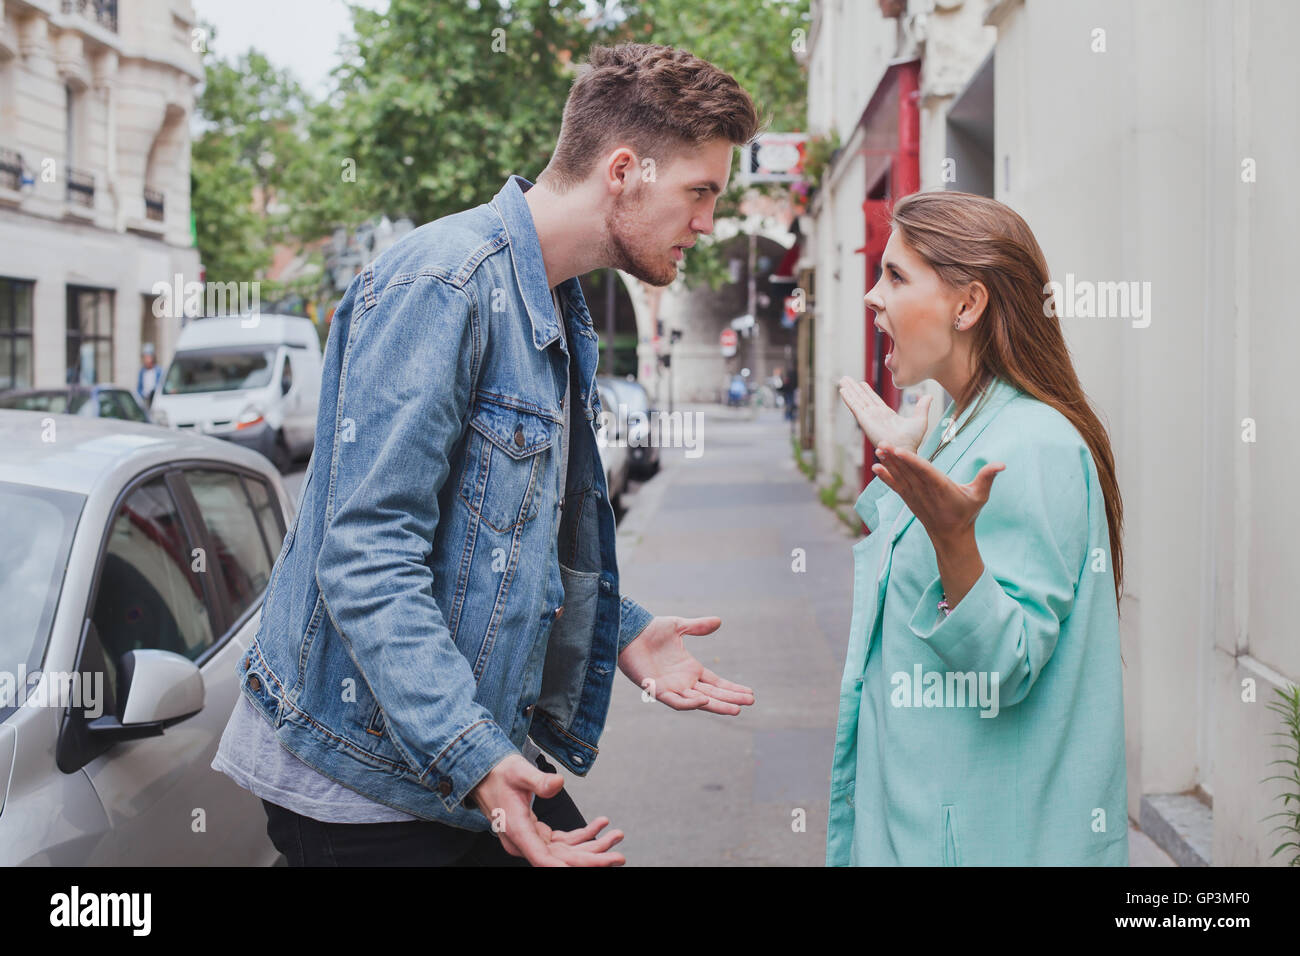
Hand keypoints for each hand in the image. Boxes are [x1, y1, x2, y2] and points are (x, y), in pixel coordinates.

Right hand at [469, 753, 624, 865]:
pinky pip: (563, 841)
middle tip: (618, 856)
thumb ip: (539, 781)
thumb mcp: (519, 772)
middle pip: (561, 859)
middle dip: (592, 858)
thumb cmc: (500, 772)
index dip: (566, 868)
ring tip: (617, 836)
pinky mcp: (537, 834)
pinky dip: (583, 834)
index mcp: (518, 831)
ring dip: (592, 846)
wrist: (485, 773)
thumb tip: (559, 784)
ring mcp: (531, 840)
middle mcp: (524, 842)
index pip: (544, 859)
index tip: (590, 868)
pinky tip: (601, 824)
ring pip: (565, 852)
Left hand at [618, 616, 754, 714]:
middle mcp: (683, 681)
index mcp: (690, 669)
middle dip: (730, 699)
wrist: (628, 631)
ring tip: (735, 709)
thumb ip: (698, 627)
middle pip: (712, 694)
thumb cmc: (650, 630)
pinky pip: (675, 701)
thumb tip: (719, 621)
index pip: (716, 682)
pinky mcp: (656, 689)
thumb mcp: (679, 627)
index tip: (750, 693)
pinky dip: (689, 703)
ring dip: (716, 705)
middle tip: (750, 703)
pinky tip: (704, 700)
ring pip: (698, 701)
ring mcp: (671, 687)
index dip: (732, 688)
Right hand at [838, 376, 931, 454]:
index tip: (861, 383)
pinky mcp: (865, 419)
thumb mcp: (920, 420)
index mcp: (886, 415)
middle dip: (854, 388)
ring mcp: (869, 417)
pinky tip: (843, 390)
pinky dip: (849, 398)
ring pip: (857, 400)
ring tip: (842, 380)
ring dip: (850, 390)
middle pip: (863, 398)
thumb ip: (922, 407)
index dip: (867, 391)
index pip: (874, 400)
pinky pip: (855, 406)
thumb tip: (929, 396)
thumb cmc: (912, 440)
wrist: (904, 448)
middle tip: (846, 378)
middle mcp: (875, 415)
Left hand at [872, 444, 1004, 543]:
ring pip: (900, 477)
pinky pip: (895, 486)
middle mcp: (925, 491)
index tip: (899, 451)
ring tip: (878, 448)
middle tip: (882, 442)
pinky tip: (876, 467)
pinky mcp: (909, 499)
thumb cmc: (966, 513)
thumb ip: (987, 478)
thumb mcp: (980, 496)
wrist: (951, 535)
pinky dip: (885, 477)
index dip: (910, 461)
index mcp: (941, 488)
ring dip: (888, 463)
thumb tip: (1002, 464)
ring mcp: (915, 496)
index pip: (924, 472)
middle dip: (894, 457)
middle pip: (908, 471)